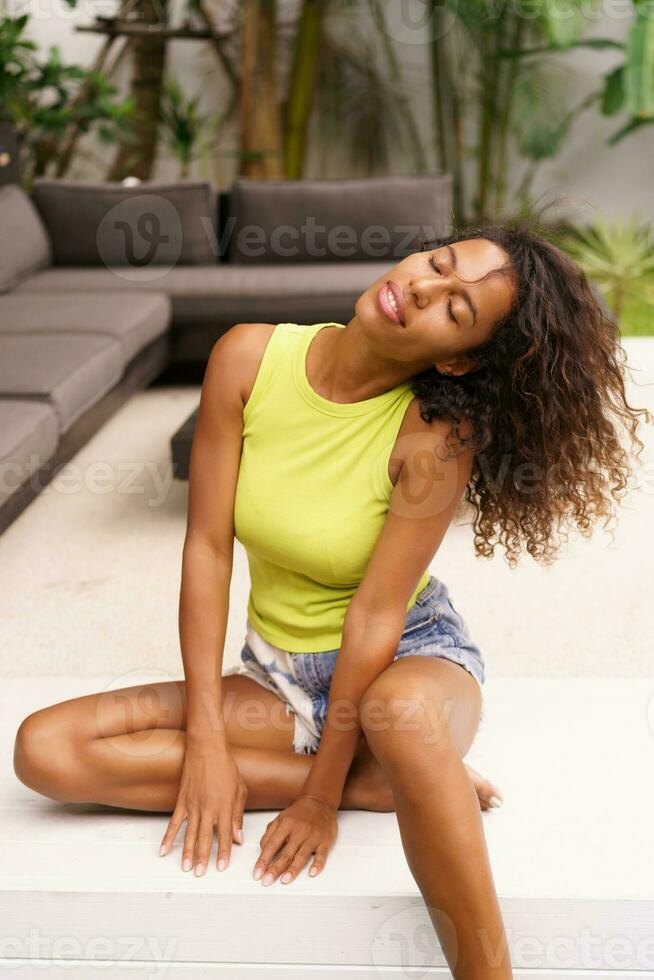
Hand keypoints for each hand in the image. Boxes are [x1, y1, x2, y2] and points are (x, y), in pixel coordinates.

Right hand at [159, 740, 247, 875]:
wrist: (207, 749)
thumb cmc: (226, 768)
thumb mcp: (239, 790)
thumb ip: (238, 815)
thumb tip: (238, 837)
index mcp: (224, 806)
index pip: (225, 835)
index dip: (223, 852)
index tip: (221, 867)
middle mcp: (208, 808)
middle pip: (205, 838)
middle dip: (203, 858)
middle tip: (200, 874)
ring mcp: (193, 806)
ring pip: (189, 834)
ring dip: (187, 852)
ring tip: (186, 868)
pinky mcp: (182, 801)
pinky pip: (174, 823)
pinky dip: (168, 837)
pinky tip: (163, 850)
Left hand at [253, 794, 337, 885]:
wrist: (320, 802)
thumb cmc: (298, 813)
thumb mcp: (280, 818)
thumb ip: (270, 833)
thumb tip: (262, 851)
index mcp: (286, 824)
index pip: (272, 845)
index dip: (263, 860)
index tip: (257, 874)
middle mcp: (299, 831)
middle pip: (286, 853)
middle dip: (275, 869)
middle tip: (266, 881)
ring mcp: (313, 836)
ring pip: (302, 855)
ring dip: (293, 869)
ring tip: (284, 880)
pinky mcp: (325, 841)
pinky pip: (322, 854)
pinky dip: (318, 864)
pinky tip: (312, 873)